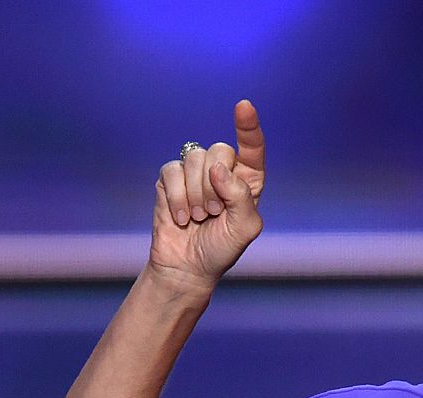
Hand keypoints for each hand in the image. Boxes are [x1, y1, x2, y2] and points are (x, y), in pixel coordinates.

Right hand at [149, 100, 264, 289]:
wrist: (188, 266)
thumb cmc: (222, 248)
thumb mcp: (245, 227)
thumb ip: (240, 196)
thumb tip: (218, 168)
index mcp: (248, 181)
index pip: (252, 147)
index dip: (248, 126)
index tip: (244, 106)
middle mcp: (223, 171)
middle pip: (220, 149)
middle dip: (215, 184)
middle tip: (214, 212)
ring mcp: (195, 173)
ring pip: (195, 158)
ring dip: (196, 194)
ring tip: (198, 217)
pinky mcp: (169, 179)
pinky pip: (172, 171)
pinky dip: (176, 197)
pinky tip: (180, 217)